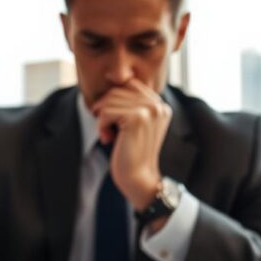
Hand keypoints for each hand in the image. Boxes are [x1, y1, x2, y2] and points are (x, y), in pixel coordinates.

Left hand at [91, 79, 171, 208]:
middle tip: (106, 130)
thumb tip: (110, 82)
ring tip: (108, 135)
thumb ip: (129, 104)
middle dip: (105, 110)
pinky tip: (107, 139)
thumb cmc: (130, 153)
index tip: (109, 120)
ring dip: (102, 119)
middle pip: (117, 91)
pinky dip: (101, 126)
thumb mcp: (133, 125)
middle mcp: (158, 104)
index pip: (129, 85)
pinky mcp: (138, 118)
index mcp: (160, 105)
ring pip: (109, 101)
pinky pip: (106, 112)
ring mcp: (149, 110)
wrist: (138, 178)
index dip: (112, 100)